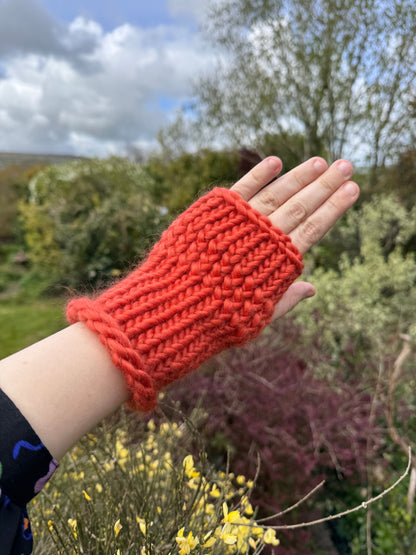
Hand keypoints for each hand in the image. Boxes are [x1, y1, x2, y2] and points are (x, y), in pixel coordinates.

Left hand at [231, 156, 359, 319]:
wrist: (178, 306)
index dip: (334, 208)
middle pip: (301, 206)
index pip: (314, 228)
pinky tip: (275, 161)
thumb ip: (287, 299)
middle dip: (326, 185)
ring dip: (300, 176)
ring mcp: (240, 223)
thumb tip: (312, 289)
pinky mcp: (215, 213)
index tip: (353, 189)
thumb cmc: (218, 317)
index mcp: (278, 263)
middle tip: (347, 166)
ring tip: (321, 161)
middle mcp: (263, 238)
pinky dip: (259, 174)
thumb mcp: (258, 315)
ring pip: (277, 194)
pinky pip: (241, 189)